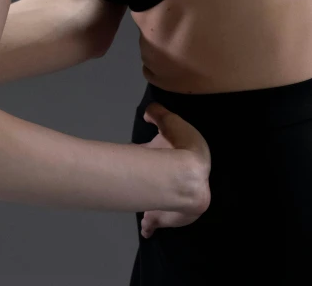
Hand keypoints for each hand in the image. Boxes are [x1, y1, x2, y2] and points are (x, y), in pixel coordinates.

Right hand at [139, 102, 210, 238]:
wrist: (186, 176)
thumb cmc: (180, 145)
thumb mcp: (167, 120)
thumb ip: (157, 113)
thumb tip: (148, 112)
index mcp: (194, 159)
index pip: (183, 160)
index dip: (171, 161)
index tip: (160, 161)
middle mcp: (191, 183)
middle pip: (176, 186)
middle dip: (166, 190)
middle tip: (152, 190)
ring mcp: (181, 203)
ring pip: (168, 206)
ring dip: (157, 209)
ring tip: (146, 213)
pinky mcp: (173, 217)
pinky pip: (160, 221)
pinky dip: (152, 225)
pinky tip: (146, 228)